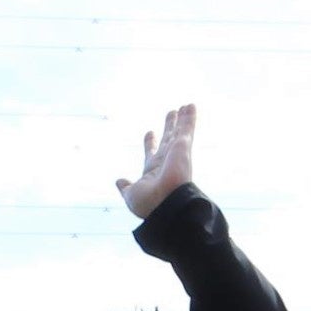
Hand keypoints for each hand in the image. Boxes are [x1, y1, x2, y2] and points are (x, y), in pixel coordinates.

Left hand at [118, 103, 195, 218]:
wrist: (167, 204)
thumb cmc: (149, 203)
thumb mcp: (131, 195)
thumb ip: (126, 187)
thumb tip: (119, 182)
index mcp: (152, 171)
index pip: (152, 153)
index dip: (150, 143)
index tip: (150, 133)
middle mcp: (166, 161)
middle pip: (168, 139)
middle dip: (169, 127)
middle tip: (171, 113)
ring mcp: (176, 153)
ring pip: (179, 132)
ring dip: (182, 119)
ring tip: (184, 106)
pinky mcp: (183, 147)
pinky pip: (187, 128)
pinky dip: (189, 117)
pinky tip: (191, 105)